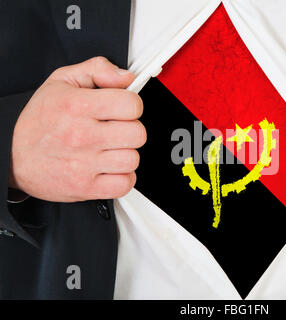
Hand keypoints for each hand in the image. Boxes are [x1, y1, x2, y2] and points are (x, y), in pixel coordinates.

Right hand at [9, 57, 145, 201]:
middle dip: (131, 130)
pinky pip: (124, 184)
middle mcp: (81, 136)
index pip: (132, 105)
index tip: (122, 109)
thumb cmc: (39, 121)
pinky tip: (110, 168)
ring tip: (110, 149)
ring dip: (126, 154)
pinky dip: (122, 178)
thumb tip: (126, 77)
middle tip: (116, 130)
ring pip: (132, 159)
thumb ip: (97, 70)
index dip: (131, 105)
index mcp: (78, 106)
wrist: (11, 156)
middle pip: (137, 134)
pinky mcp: (85, 187)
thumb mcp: (62, 81)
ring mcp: (83, 164)